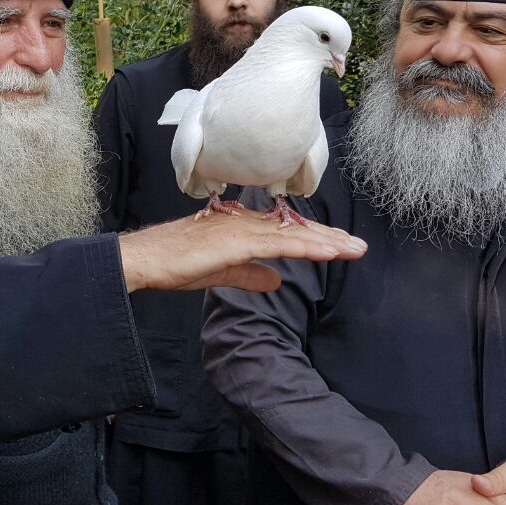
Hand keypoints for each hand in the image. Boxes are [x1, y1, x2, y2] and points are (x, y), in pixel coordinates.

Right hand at [117, 209, 366, 292]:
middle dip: (329, 237)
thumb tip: (277, 281)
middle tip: (359, 246)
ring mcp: (242, 230)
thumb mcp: (221, 274)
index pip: (285, 232)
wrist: (146, 258)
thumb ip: (250, 275)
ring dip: (326, 242)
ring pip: (292, 235)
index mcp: (241, 228)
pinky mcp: (237, 241)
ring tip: (353, 249)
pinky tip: (328, 252)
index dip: (314, 238)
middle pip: (295, 230)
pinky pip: (279, 245)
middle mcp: (245, 223)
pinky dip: (306, 247)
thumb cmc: (175, 263)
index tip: (340, 245)